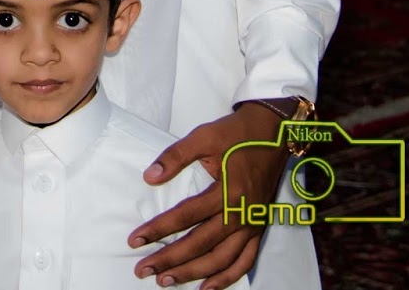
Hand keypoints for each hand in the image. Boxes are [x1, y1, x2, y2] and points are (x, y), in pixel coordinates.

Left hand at [129, 104, 286, 287]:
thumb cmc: (235, 135)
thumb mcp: (203, 137)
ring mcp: (252, 226)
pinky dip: (226, 278)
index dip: (159, 230)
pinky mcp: (260, 229)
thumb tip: (149, 177)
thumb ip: (175, 157)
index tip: (136, 240)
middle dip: (170, 260)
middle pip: (201, 245)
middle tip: (144, 270)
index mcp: (228, 192)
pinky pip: (245, 262)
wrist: (273, 133)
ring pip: (222, 260)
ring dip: (194, 274)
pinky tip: (207, 287)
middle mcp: (241, 215)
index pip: (186, 217)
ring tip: (167, 282)